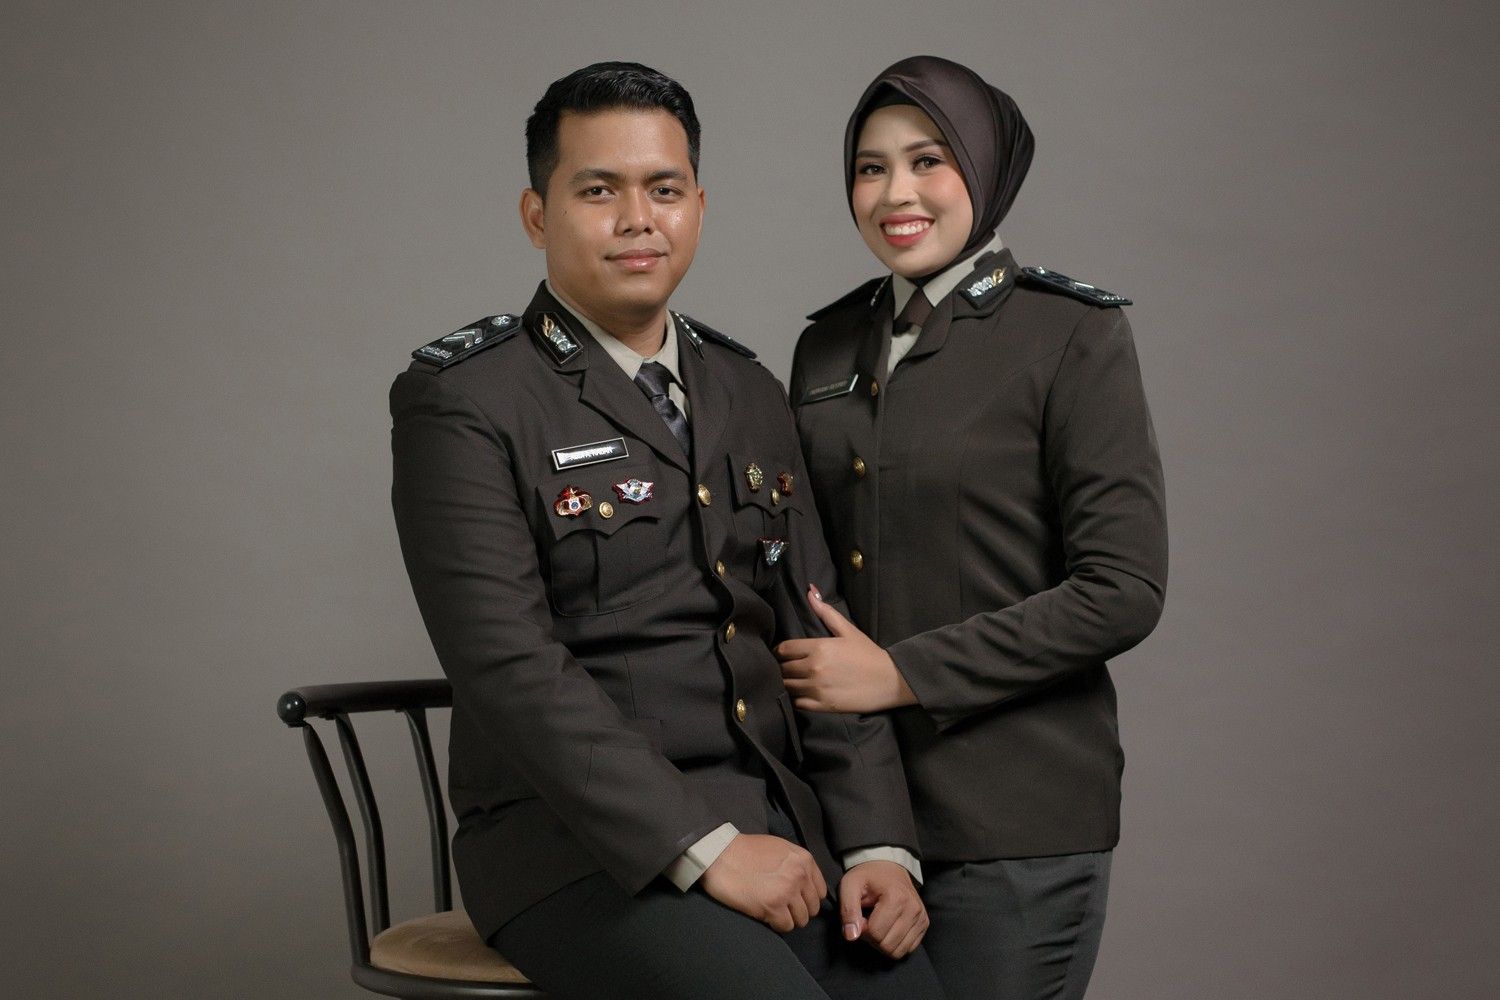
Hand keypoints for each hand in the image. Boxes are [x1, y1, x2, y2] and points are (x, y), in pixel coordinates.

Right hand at [700, 834, 827, 931]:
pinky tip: (765, 915)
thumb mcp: (779, 848)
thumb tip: (804, 884)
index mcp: (804, 860)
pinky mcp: (772, 907)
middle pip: (812, 908)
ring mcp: (787, 892)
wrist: (720, 854)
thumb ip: (796, 864)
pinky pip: (785, 926)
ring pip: (801, 920)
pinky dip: (776, 924)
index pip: (820, 891)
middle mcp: (800, 876)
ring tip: (773, 911)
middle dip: (798, 910)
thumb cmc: (746, 850)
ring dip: (788, 919)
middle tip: (782, 908)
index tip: (795, 899)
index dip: (807, 898)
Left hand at [777, 586, 917, 712]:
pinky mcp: (822, 706)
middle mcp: (814, 668)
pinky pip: (797, 703)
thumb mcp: (848, 630)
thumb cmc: (868, 654)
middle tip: (787, 666)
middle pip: (782, 668)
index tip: (783, 653)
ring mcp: (817, 689)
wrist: (890, 680)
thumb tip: (810, 592)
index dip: (780, 650)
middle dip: (782, 666)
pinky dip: (796, 699)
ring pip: (787, 686)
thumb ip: (826, 612)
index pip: (784, 649)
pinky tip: (802, 693)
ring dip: (787, 682)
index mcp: (818, 648)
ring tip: (793, 679)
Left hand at [839, 861, 928, 958]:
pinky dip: (895, 943)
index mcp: (896, 897)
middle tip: (868, 922)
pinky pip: (908, 949)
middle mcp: (913, 908)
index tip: (860, 917)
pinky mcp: (924, 923)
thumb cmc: (867, 877)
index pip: (875, 933)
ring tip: (878, 924)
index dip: (861, 929)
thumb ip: (848, 910)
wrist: (888, 866)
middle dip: (872, 939)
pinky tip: (889, 928)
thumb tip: (851, 936)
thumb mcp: (849, 885)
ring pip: (899, 951)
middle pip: (887, 945)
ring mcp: (921, 917)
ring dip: (883, 943)